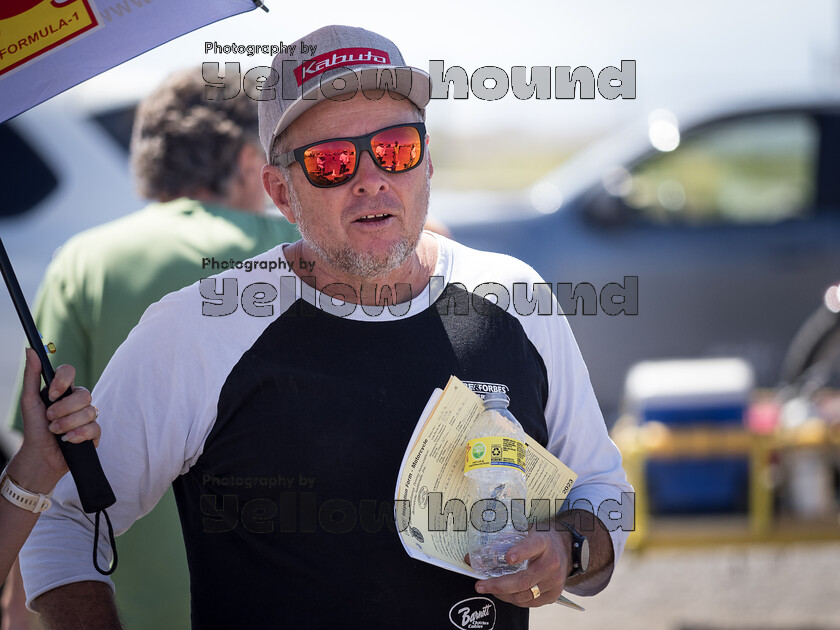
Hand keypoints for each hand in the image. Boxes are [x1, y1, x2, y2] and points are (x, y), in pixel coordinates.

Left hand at [12, 348, 100, 492]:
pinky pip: (95, 428)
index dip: (63, 381)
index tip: (51, 394)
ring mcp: (88, 416)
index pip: (70, 371)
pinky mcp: (94, 432)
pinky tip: (69, 440)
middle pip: (84, 394)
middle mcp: (77, 400)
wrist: (40, 456)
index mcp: (63, 390)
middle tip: (50, 418)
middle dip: (64, 409)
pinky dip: (79, 435)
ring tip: (56, 432)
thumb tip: (30, 350)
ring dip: (68, 424)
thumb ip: (31, 375)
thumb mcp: (29, 401)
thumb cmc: (34, 428)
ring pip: (90, 412)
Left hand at [471, 529, 571, 607]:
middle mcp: (551, 563)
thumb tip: (472, 557)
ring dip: (502, 594)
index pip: (533, 546)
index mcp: (544, 542)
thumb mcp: (527, 531)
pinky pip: (530, 602)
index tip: (507, 558)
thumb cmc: (541, 540)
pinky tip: (504, 594)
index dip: (521, 552)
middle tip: (480, 585)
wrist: (566, 550)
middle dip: (499, 585)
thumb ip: (505, 540)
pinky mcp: (553, 595)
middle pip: (524, 579)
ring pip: (525, 594)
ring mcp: (554, 581)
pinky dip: (514, 599)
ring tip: (488, 589)